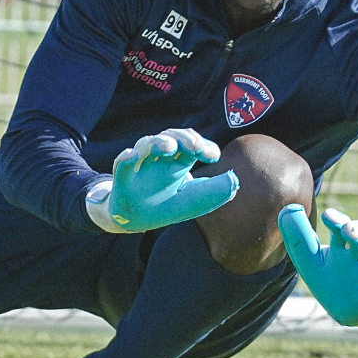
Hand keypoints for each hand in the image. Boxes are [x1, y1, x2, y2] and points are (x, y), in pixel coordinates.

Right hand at [84, 129, 238, 233]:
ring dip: (159, 142)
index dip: (203, 145)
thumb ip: (213, 193)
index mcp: (177, 162)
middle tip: (195, 146)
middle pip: (171, 137)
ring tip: (170, 147)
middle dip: (184, 138)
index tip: (215, 155)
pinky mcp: (123, 178)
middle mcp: (159, 158)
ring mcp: (140, 165)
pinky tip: (132, 155)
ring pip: (147, 144)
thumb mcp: (192, 202)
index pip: (191, 145)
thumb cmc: (165, 206)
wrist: (134, 220)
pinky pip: (122, 164)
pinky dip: (127, 158)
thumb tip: (235, 182)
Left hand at [277, 205, 357, 326]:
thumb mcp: (309, 260)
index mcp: (340, 247)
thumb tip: (287, 209)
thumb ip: (298, 238)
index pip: (341, 228)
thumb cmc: (327, 278)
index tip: (327, 216)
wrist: (346, 309)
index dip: (337, 220)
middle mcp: (357, 258)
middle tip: (349, 229)